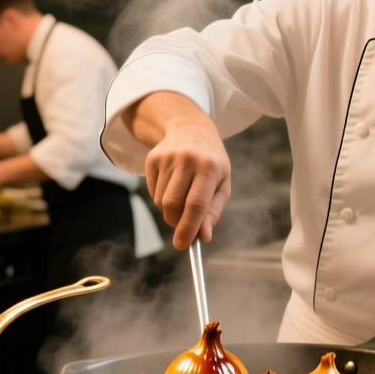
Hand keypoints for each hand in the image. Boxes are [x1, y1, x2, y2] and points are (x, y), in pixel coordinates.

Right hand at [132, 93, 230, 249]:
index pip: (196, 204)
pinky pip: (152, 192)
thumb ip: (213, 211)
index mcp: (210, 167)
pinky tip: (173, 185)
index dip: (188, 227)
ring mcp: (167, 158)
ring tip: (182, 198)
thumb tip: (204, 236)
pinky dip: (162, 198)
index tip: (183, 245)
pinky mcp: (152, 159)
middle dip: (176, 223)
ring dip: (170, 211)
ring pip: (161, 201)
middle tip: (183, 228)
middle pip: (173, 205)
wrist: (190, 128)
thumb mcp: (222, 183)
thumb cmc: (211, 162)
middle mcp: (187, 160)